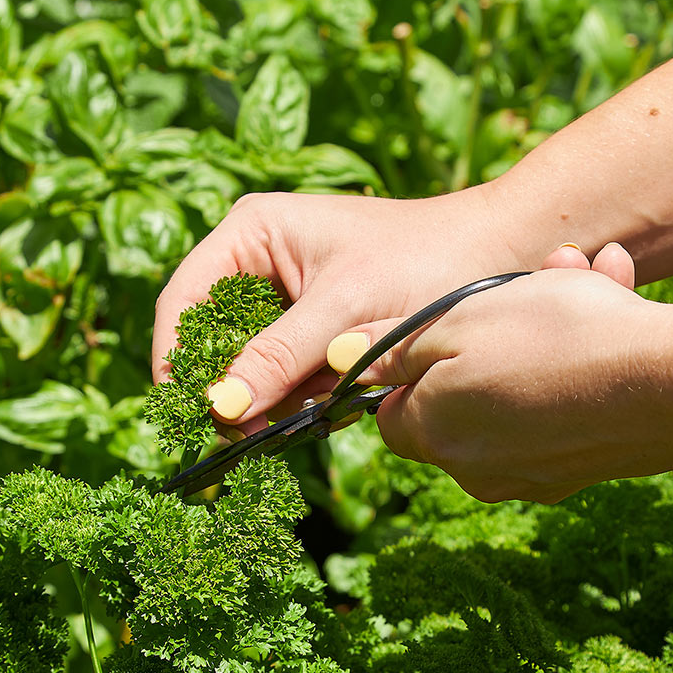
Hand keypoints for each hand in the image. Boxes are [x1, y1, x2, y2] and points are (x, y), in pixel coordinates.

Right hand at [153, 187, 522, 434]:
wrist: (498, 257)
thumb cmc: (423, 262)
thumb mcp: (342, 311)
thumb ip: (278, 358)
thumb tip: (218, 406)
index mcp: (251, 233)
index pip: (184, 301)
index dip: (175, 360)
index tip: (186, 414)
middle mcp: (259, 261)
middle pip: (212, 339)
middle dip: (229, 388)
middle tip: (243, 438)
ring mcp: (287, 299)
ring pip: (251, 365)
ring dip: (270, 399)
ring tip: (303, 414)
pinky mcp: (316, 332)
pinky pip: (288, 376)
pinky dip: (300, 399)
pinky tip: (326, 408)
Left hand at [334, 242, 672, 502]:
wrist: (672, 382)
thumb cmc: (558, 339)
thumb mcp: (458, 320)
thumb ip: (392, 345)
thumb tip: (339, 359)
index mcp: (434, 436)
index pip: (393, 410)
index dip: (414, 362)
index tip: (450, 322)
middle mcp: (476, 471)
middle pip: (461, 395)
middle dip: (493, 329)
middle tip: (534, 276)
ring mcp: (533, 477)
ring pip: (519, 392)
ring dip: (544, 330)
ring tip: (587, 276)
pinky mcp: (584, 470)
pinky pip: (563, 407)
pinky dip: (577, 362)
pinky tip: (615, 307)